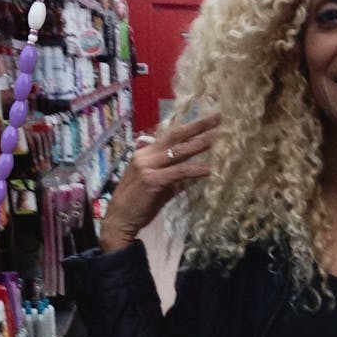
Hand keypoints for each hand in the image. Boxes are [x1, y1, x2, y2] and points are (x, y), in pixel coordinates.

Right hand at [100, 113, 219, 251]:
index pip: (170, 136)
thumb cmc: (139, 203)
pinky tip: (209, 170)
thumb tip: (198, 172)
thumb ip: (176, 176)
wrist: (119, 219)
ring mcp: (147, 166)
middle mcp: (145, 155)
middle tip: (217, 117)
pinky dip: (194, 170)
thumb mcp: (160, 184)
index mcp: (145, 153)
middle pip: (175, 136)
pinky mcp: (151, 180)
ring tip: (217, 138)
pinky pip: (178, 172)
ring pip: (178, 151)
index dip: (189, 127)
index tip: (207, 119)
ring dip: (199, 144)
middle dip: (197, 126)